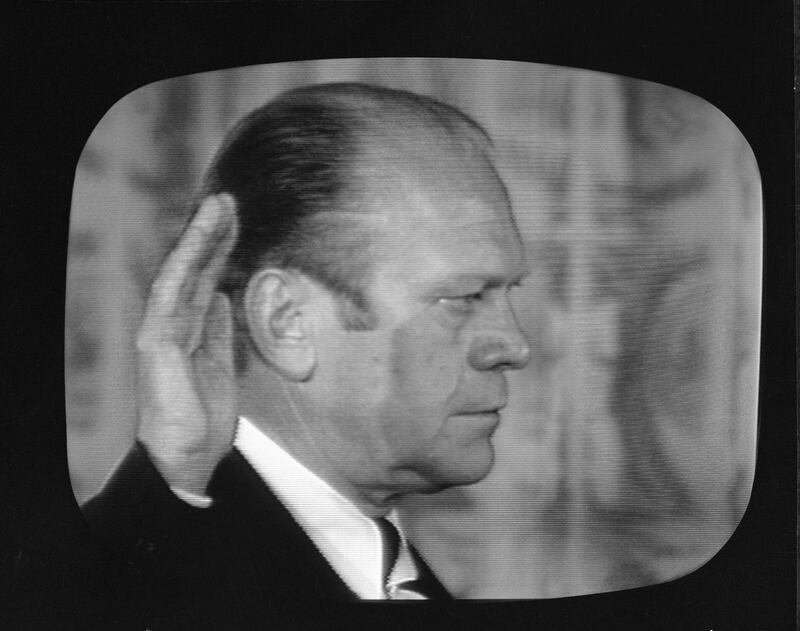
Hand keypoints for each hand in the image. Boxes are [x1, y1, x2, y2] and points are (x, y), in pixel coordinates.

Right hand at [135, 194, 238, 494]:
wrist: (187, 456)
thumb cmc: (202, 417)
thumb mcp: (221, 365)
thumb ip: (220, 332)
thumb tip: (225, 298)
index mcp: (190, 330)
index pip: (206, 280)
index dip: (219, 250)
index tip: (235, 222)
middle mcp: (172, 324)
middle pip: (195, 271)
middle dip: (212, 235)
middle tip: (229, 201)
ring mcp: (161, 331)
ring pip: (181, 274)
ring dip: (199, 239)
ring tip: (217, 207)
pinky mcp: (155, 341)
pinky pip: (171, 295)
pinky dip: (184, 266)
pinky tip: (198, 242)